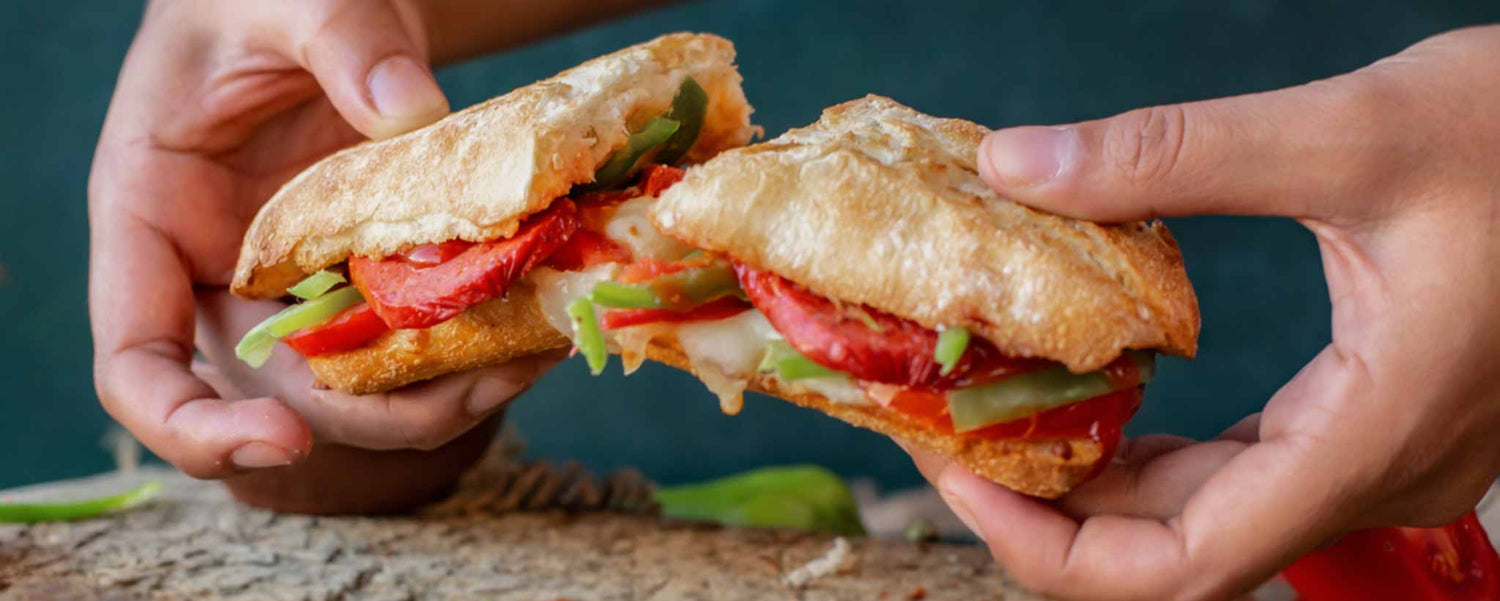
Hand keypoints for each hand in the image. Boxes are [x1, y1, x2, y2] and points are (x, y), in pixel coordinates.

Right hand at [86, 0, 546, 504]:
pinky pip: (416, 328)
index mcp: (152, 218)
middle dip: (384, 412)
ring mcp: (301, 280)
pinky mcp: (371, 271)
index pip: (140, 362)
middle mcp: (222, 272)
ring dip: (449, 385)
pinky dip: (476, 334)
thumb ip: (341, 42)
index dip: (196, 425)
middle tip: (490, 379)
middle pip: (281, 397)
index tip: (284, 443)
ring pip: (363, 380)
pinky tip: (538, 309)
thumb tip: (413, 111)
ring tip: (537, 347)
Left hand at [908, 25, 1499, 599]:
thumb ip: (1175, 155)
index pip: (1186, 568)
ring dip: (1105, 479)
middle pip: (1183, 553)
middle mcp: (1380, 474)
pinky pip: (1251, 469)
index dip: (1054, 545)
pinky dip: (1167, 449)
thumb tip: (1019, 166)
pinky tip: (1110, 398)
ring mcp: (1383, 456)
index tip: (962, 476)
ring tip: (1007, 413)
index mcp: (1373, 437)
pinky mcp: (1378, 419)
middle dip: (1053, 506)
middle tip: (956, 432)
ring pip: (1215, 514)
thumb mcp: (1354, 131)